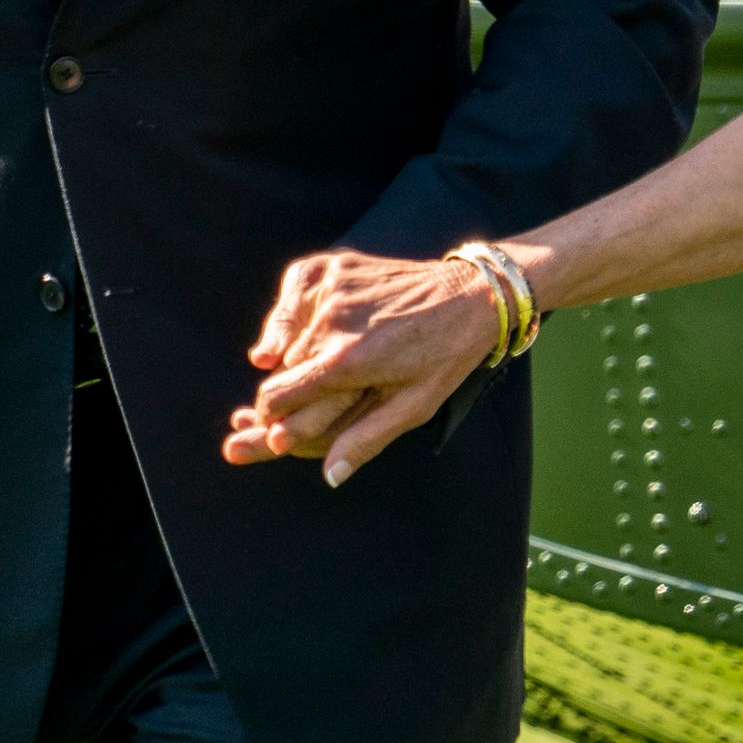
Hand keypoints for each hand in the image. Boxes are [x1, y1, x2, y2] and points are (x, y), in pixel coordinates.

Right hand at [221, 249, 505, 484]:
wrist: (471, 295)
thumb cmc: (445, 356)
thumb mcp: (413, 407)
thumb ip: (364, 440)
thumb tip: (330, 476)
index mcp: (347, 362)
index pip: (276, 396)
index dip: (271, 417)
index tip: (277, 427)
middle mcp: (331, 322)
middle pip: (280, 369)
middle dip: (288, 387)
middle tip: (317, 393)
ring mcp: (330, 288)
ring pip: (286, 335)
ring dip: (293, 352)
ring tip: (328, 359)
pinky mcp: (333, 266)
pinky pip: (293, 294)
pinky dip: (293, 311)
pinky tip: (314, 323)